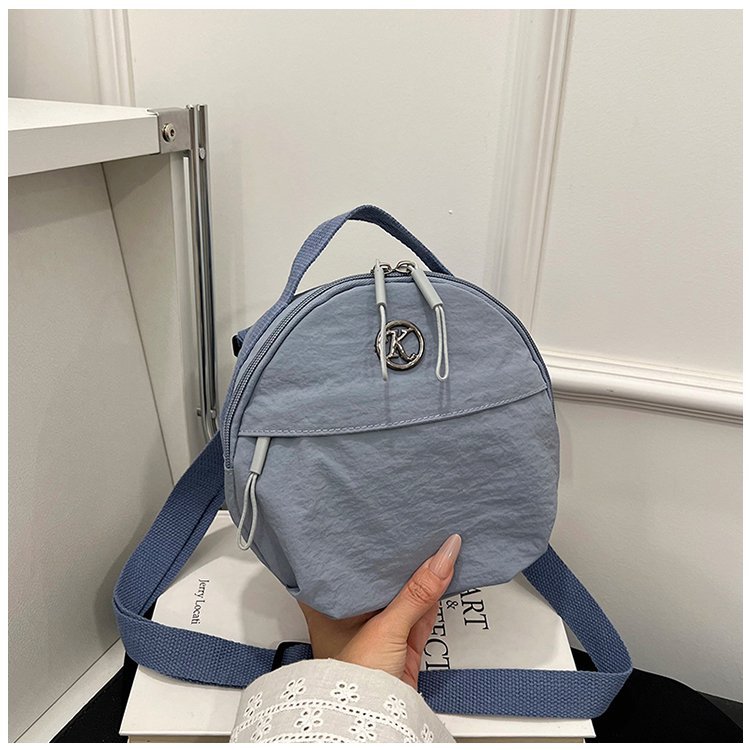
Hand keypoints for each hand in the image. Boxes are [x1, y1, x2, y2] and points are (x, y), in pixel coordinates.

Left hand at [299, 534, 460, 689]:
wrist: (373, 721)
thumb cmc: (355, 679)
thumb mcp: (386, 625)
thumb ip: (418, 591)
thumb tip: (444, 555)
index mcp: (328, 604)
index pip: (344, 563)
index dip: (361, 541)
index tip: (378, 519)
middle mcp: (351, 614)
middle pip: (378, 576)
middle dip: (397, 556)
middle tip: (411, 523)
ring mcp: (378, 628)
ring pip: (402, 592)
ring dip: (419, 573)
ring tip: (432, 540)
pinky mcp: (401, 642)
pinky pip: (419, 610)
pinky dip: (431, 594)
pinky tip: (441, 571)